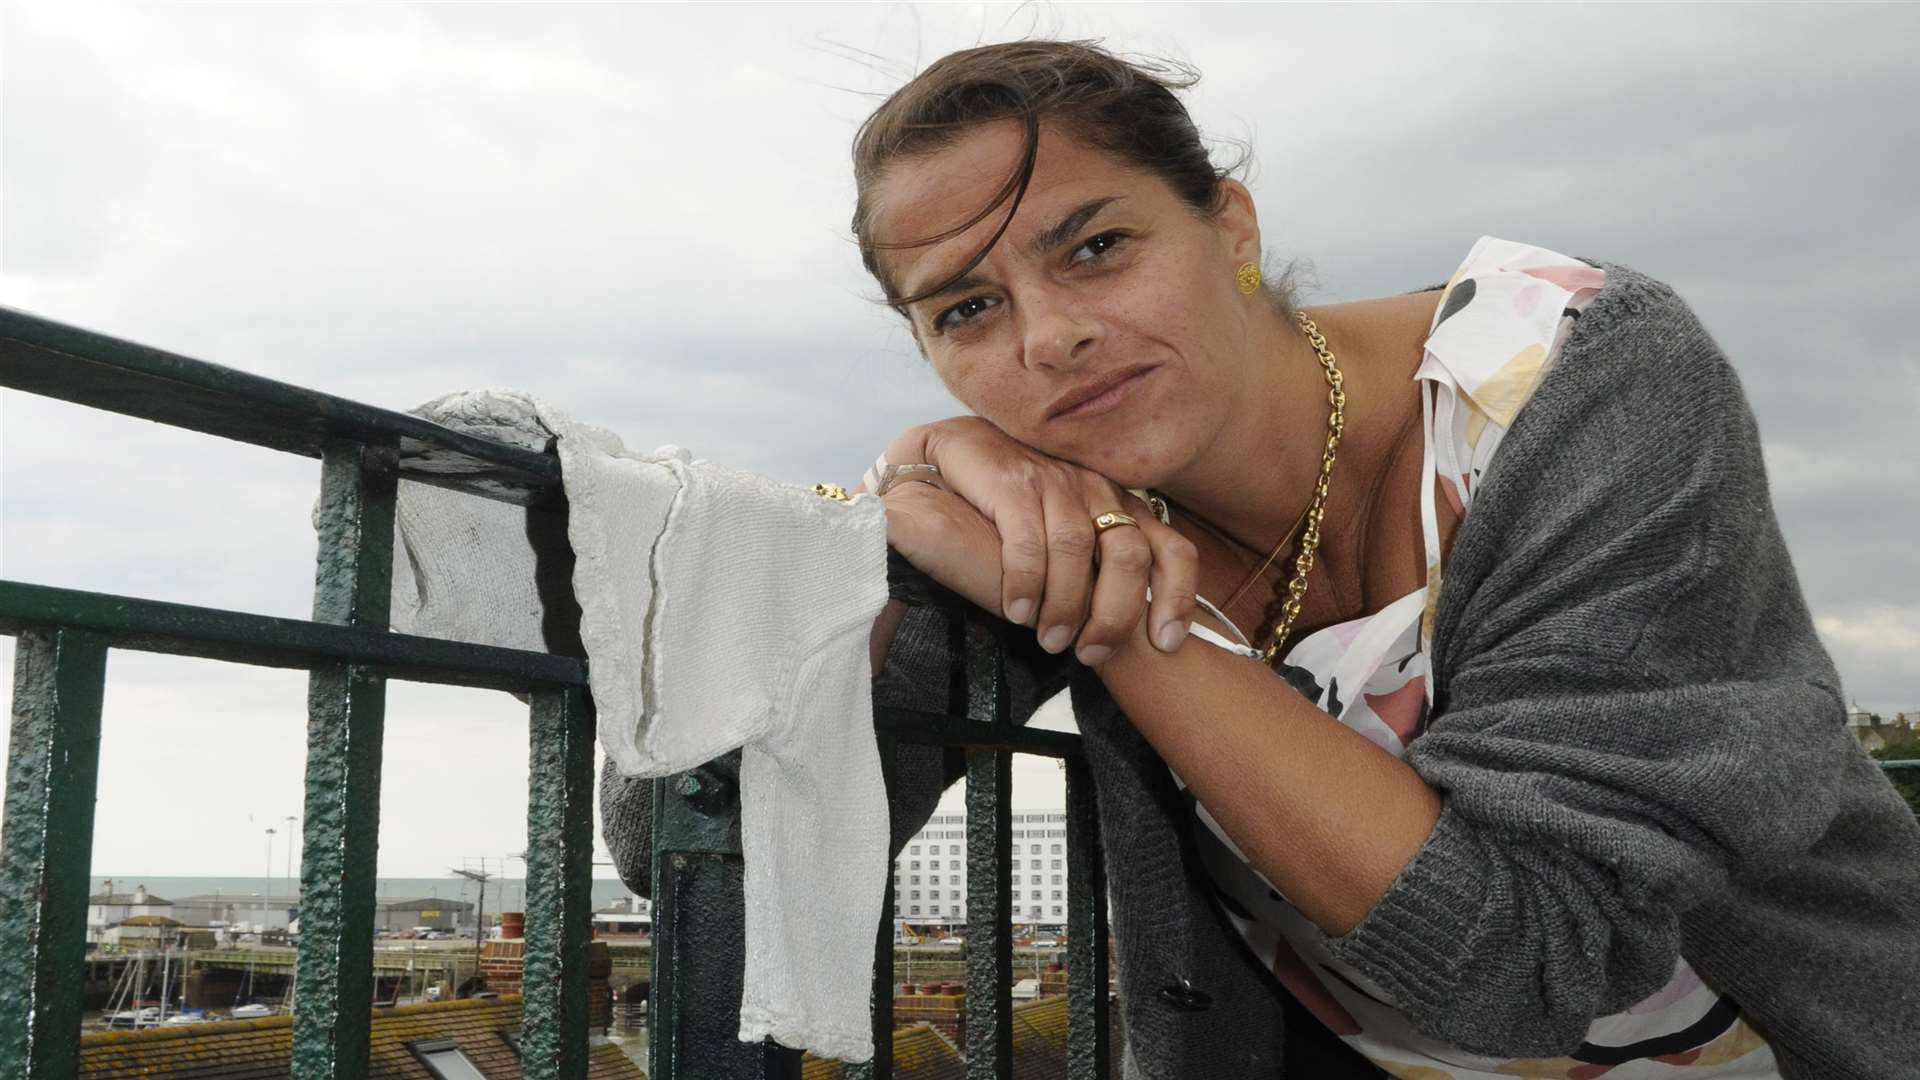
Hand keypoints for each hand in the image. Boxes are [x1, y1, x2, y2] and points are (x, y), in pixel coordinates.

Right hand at [879, 417, 1196, 663]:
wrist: (955, 452)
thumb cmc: (1015, 503)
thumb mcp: (1068, 531)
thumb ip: (1097, 565)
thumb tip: (1121, 631)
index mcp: (1120, 506)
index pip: (1171, 549)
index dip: (1177, 596)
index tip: (1166, 642)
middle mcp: (1097, 490)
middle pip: (1129, 555)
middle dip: (1114, 613)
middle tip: (1091, 653)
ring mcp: (1055, 481)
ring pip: (1076, 549)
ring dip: (1066, 603)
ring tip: (1049, 641)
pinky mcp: (1012, 480)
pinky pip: (1027, 538)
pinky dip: (1026, 580)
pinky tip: (1018, 610)